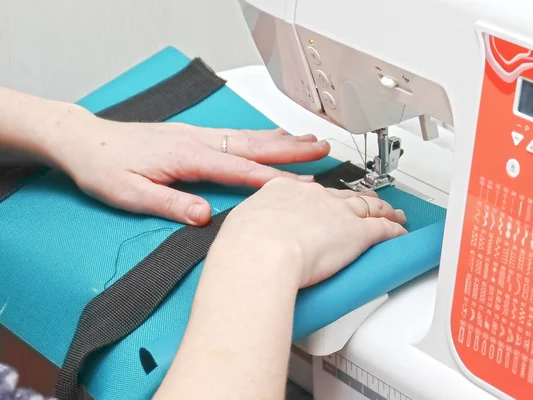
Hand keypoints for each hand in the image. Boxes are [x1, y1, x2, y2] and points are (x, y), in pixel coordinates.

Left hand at [45, 107, 329, 225]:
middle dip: (291, 149)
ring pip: (248, 136)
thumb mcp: (130, 193)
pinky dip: (260, 134)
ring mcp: (197, 135)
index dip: (274, 179)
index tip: (303, 185)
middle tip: (322, 149)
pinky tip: (271, 134)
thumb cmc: (104, 167)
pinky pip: (235, 134)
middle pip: (253, 145)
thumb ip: (170, 203)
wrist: (85, 141)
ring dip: (281, 139)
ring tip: (309, 140)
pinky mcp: (193, 135)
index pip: (240, 169)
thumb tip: (204, 216)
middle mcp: (197, 140)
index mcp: (187, 156)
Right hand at [211, 178, 407, 287]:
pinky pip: (383, 229)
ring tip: (392, 214)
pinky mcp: (357, 233)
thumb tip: (255, 229)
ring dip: (382, 210)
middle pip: (343, 196)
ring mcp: (338, 213)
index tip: (325, 204)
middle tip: (367, 203)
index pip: (310, 193)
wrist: (262, 253)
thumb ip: (256, 223)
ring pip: (368, 207)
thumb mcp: (243, 224)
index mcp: (284, 191)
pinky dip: (394, 230)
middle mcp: (314, 197)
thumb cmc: (246, 245)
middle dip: (358, 200)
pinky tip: (400, 232)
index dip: (323, 199)